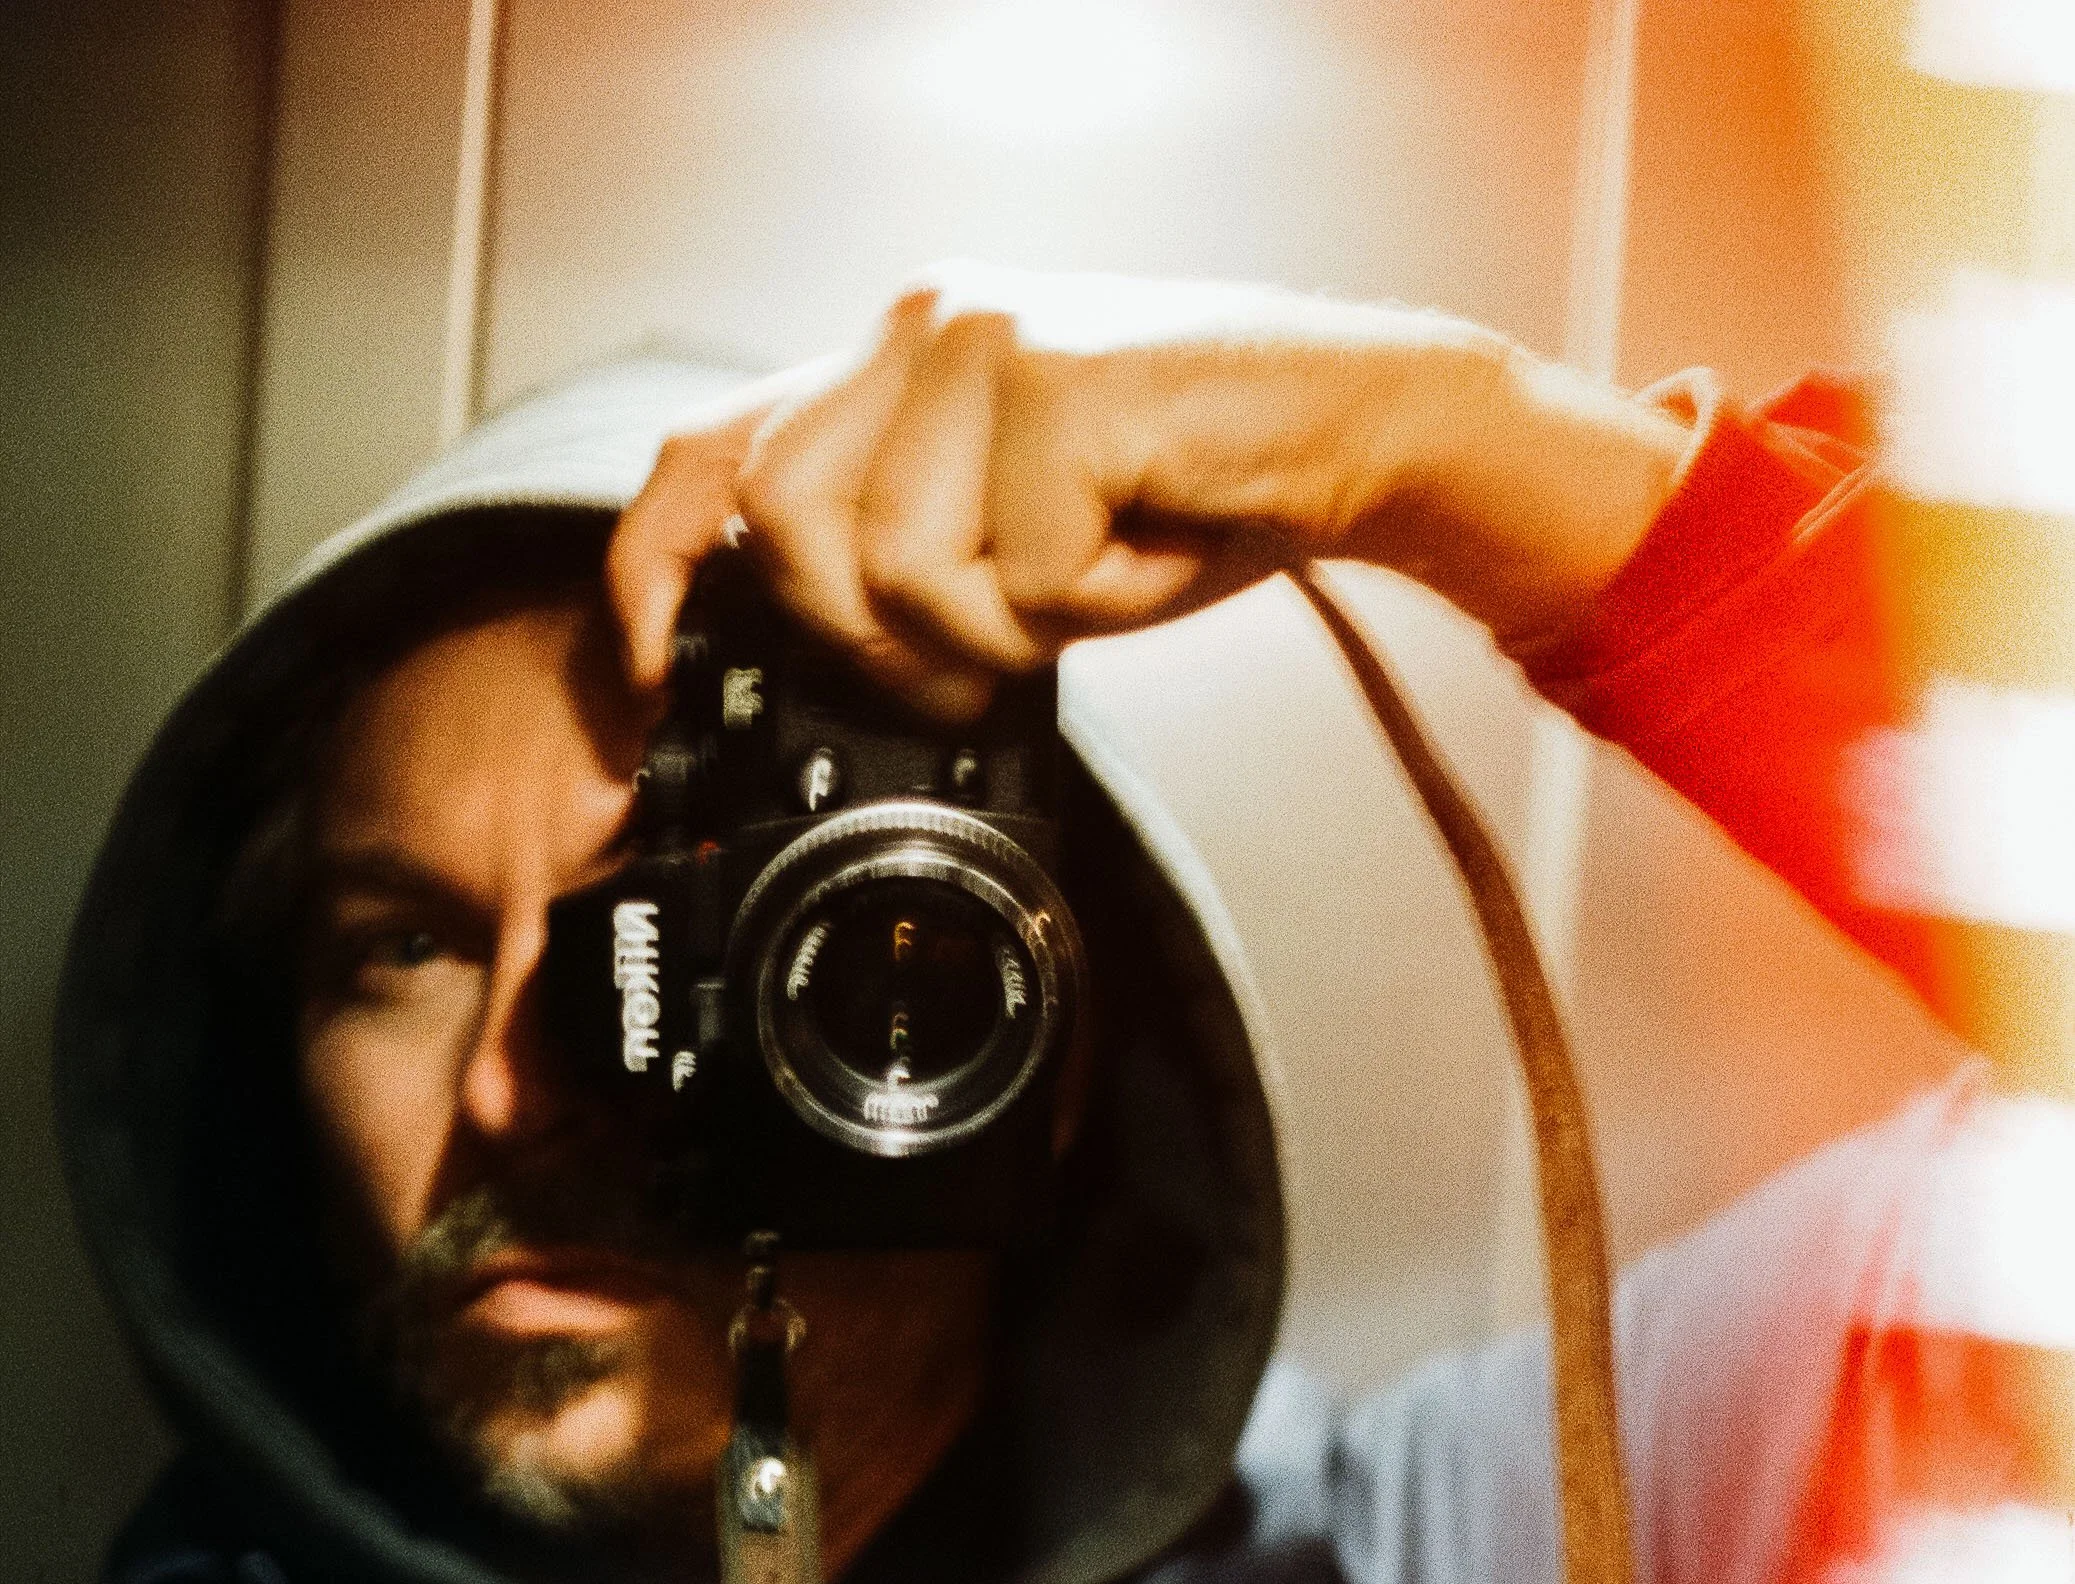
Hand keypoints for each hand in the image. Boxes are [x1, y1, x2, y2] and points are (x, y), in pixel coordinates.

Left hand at [606, 269, 1689, 715]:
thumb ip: (902, 555)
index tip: (657, 663)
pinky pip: (1012, 568)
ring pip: (890, 561)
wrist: (1349, 432)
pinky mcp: (1053, 381)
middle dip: (868, 634)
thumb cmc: (1187, 494)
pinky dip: (1083, 604)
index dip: (657, 562)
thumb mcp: (1010, 533)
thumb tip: (809, 645)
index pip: (712, 447)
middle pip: (786, 522)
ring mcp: (980, 341)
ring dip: (989, 625)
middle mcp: (917, 325)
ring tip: (1080, 588)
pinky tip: (1139, 550)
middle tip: (981, 654)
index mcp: (890, 357)